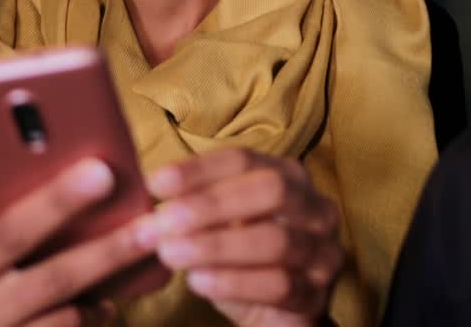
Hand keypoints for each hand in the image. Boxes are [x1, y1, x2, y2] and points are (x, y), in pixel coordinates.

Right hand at [0, 127, 154, 326]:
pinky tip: (118, 294)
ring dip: (104, 255)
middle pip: (10, 236)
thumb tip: (67, 150)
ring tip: (147, 231)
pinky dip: (95, 307)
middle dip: (59, 202)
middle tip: (103, 173)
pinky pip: (64, 323)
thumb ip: (7, 202)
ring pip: (52, 282)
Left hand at [139, 148, 343, 326]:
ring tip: (171, 254)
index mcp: (288, 177)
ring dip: (216, 246)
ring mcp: (324, 251)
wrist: (277, 316)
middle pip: (270, 190)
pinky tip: (199, 282)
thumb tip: (147, 205)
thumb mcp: (216, 228)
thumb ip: (191, 210)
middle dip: (212, 204)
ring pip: (276, 241)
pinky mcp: (318, 295)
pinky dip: (234, 283)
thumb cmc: (241, 260)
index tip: (155, 184)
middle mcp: (315, 207)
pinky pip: (281, 286)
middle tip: (164, 221)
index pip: (244, 159)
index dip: (199, 169)